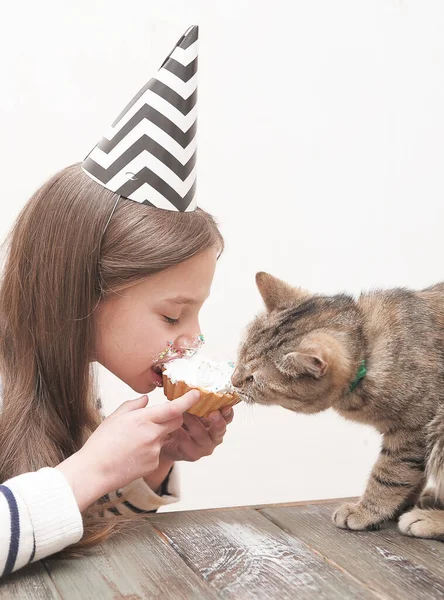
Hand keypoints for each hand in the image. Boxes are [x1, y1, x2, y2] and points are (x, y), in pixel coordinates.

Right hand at [56, 390, 199, 511]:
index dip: (187, 400)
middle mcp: (153, 434)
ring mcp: (154, 451)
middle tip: (158, 419)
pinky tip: (132, 455)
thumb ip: (134, 405)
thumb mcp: (115, 417)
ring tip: (131, 443)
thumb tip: (146, 400)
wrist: (94, 471)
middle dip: (173, 418)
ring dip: (155, 437)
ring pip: (164, 438)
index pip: (173, 408)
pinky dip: (148, 452)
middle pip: (176, 422)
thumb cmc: (102, 443)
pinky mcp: (153, 464)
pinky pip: (157, 453)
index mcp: (143, 419)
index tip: (197, 393)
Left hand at [159, 406, 233, 462]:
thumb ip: (198, 401)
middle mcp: (214, 436)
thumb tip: (195, 387)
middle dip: (217, 421)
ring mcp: (205, 447)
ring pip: (201, 434)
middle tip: (213, 413)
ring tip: (184, 411)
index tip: (226, 406)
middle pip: (220, 429)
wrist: (167, 440)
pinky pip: (185, 440)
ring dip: (192, 421)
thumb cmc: (183, 421)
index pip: (227, 417)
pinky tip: (172, 423)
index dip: (228, 412)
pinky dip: (178, 430)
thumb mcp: (193, 410)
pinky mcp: (192, 454)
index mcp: (218, 423)